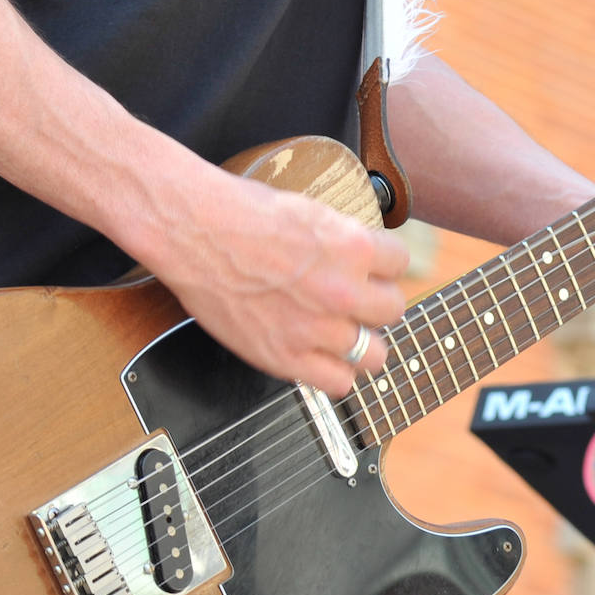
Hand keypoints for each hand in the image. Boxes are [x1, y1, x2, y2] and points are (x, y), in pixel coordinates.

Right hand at [142, 170, 408, 396]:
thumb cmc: (243, 213)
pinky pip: (339, 383)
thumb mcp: (313, 212)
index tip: (368, 267)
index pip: (401, 263)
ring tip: (342, 332)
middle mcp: (343, 291)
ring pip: (374, 354)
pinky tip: (323, 356)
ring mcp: (316, 328)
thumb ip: (346, 241)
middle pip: (393, 310)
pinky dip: (336, 373)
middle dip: (375, 303)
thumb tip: (368, 259)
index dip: (382, 264)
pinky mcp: (285, 356)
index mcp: (354, 247)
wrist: (193, 230)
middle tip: (355, 299)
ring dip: (362, 342)